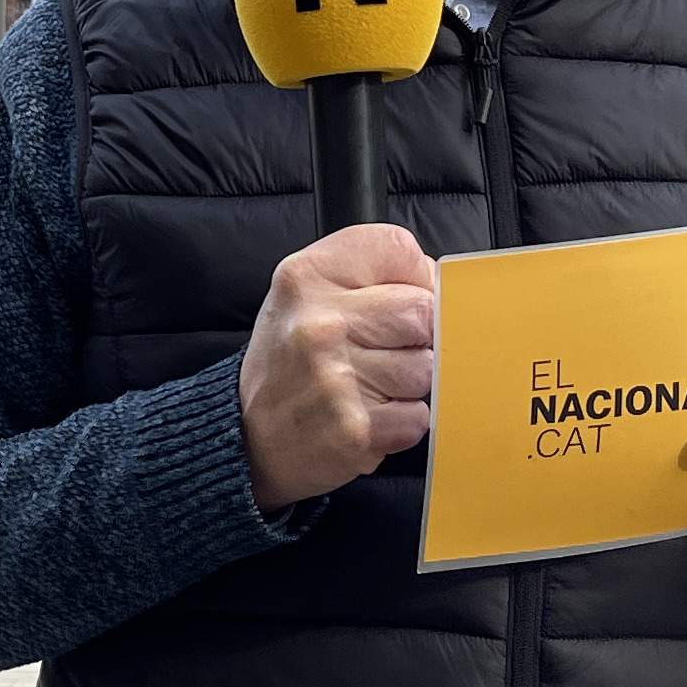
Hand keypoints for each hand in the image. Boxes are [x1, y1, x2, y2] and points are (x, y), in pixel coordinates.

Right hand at [240, 224, 438, 512]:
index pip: (400, 250)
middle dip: (412, 336)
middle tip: (374, 352)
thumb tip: (441, 285)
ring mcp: (336, 378)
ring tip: (365, 387)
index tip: (388, 301)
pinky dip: (400, 423)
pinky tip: (366, 417)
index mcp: (307, 276)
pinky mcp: (355, 428)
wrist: (246, 437)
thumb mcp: (307, 295)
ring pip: (426, 367)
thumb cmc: (290, 362)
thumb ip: (368, 275)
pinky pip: (418, 415)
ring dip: (406, 383)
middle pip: (423, 310)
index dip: (409, 277)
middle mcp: (318, 323)